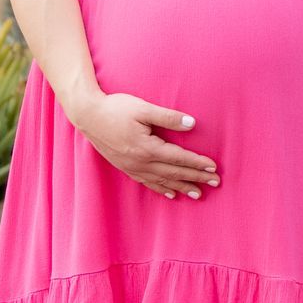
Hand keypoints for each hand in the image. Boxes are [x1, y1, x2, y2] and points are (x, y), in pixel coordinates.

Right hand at [74, 92, 219, 199]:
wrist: (87, 115)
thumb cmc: (115, 108)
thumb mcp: (143, 108)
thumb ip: (168, 117)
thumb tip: (192, 124)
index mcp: (147, 148)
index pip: (179, 158)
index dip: (198, 163)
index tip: (214, 167)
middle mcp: (140, 162)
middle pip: (174, 173)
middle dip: (196, 178)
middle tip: (215, 183)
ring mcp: (131, 167)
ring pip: (162, 181)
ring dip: (182, 187)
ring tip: (198, 194)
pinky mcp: (125, 167)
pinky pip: (147, 183)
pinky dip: (161, 189)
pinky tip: (171, 194)